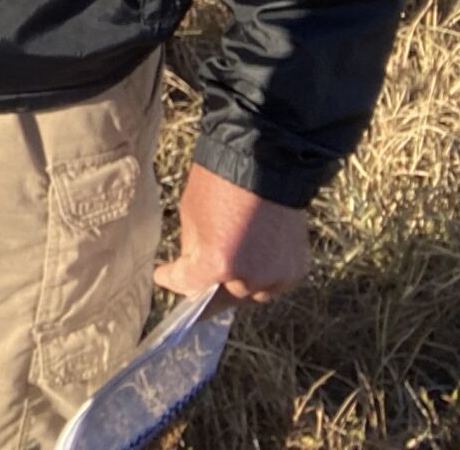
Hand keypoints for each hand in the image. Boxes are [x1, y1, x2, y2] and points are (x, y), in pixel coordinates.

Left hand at [154, 164, 310, 302]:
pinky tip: (251, 261)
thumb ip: (192, 250)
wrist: (266, 160)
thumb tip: (193, 266)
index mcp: (218, 263)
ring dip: (236, 286)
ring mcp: (276, 277)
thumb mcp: (191, 215)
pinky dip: (261, 276)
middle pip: (221, 298)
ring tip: (225, 273)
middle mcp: (250, 278)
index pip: (188, 285)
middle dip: (206, 288)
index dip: (172, 279)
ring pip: (250, 295)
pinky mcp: (296, 269)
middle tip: (196, 281)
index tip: (164, 276)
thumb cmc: (221, 181)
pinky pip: (273, 284)